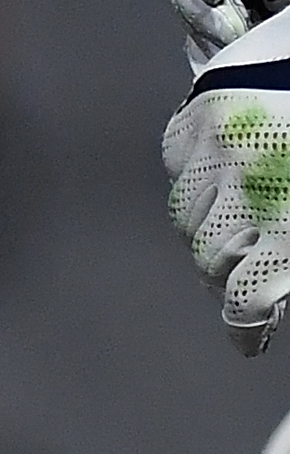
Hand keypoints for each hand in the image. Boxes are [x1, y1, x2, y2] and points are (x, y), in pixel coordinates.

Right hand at [165, 79, 289, 347]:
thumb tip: (276, 283)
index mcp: (285, 225)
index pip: (245, 299)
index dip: (244, 328)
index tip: (247, 340)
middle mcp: (242, 192)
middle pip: (209, 260)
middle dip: (224, 276)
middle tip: (240, 279)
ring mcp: (213, 150)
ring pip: (184, 216)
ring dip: (204, 230)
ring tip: (226, 230)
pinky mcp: (197, 114)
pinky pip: (175, 164)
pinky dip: (190, 179)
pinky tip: (213, 181)